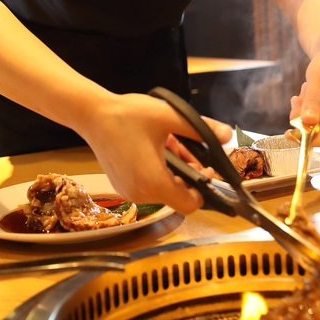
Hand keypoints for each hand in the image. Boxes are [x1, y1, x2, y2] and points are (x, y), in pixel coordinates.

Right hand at [82, 93, 231, 215]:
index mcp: (153, 181)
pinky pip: (149, 183)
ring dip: (174, 168)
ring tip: (171, 142)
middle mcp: (140, 193)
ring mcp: (129, 191)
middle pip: (178, 194)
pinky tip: (157, 147)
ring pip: (164, 187)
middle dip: (189, 171)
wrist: (91, 115)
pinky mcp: (122, 185)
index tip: (206, 167)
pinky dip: (159, 169)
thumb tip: (227, 135)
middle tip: (189, 147)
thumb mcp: (168, 116)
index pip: (190, 204)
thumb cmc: (126, 115)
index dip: (204, 188)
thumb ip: (201, 128)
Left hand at [286, 34, 319, 147]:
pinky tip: (309, 93)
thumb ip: (313, 100)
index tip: (288, 134)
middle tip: (297, 99)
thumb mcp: (318, 78)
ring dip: (305, 110)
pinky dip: (309, 109)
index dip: (307, 138)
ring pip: (316, 125)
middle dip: (303, 117)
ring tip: (306, 89)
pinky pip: (318, 120)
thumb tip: (307, 122)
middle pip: (319, 131)